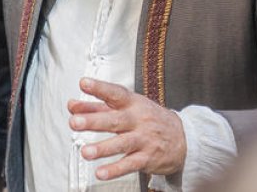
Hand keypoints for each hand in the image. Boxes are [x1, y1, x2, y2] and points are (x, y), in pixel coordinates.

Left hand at [67, 77, 186, 180]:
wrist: (183, 138)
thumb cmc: (149, 119)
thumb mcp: (127, 108)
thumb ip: (98, 106)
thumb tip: (73, 106)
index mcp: (132, 104)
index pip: (115, 93)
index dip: (99, 88)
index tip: (84, 84)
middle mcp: (138, 120)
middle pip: (115, 120)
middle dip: (94, 121)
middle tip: (75, 122)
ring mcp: (144, 139)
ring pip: (122, 143)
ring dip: (103, 148)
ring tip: (85, 152)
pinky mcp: (147, 158)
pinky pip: (130, 164)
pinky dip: (115, 169)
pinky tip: (101, 172)